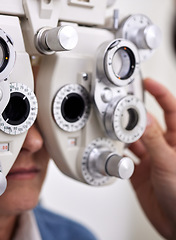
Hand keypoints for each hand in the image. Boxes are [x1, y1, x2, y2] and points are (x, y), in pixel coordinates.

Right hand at [129, 78, 175, 239]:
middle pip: (148, 124)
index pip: (171, 110)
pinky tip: (113, 150)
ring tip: (114, 131)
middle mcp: (165, 148)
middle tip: (121, 109)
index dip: (160, 94)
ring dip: (123, 136)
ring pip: (133, 140)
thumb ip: (153, 140)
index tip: (147, 83)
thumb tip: (141, 120)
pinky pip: (124, 158)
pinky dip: (116, 154)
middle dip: (134, 116)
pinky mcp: (138, 173)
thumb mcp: (169, 163)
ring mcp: (151, 160)